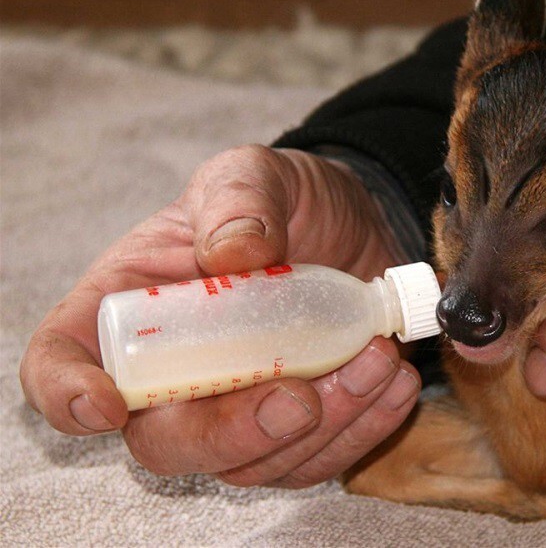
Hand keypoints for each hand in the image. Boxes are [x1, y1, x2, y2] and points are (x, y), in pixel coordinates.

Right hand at [20, 146, 420, 486]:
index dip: (67, 392)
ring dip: (319, 427)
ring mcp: (237, 403)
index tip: (107, 403)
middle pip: (165, 441)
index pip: (62, 360)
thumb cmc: (285, 200)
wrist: (352, 223)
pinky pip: (314, 457)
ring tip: (375, 361)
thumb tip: (233, 250)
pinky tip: (393, 383)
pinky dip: (359, 430)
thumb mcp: (257, 173)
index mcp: (133, 305)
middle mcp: (176, 369)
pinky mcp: (298, 421)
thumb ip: (239, 198)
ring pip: (251, 461)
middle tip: (298, 397)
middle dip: (230, 433)